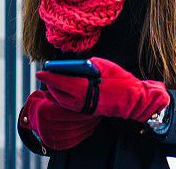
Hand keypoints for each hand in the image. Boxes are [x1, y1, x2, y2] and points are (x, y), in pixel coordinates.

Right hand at [19, 90, 100, 150]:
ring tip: (96, 119)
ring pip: (75, 133)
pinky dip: (84, 134)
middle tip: (98, 113)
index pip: (68, 112)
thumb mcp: (52, 96)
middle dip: (88, 119)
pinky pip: (74, 141)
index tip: (93, 106)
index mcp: (44, 111)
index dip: (82, 110)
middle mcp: (45, 126)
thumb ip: (63, 94)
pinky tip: (90, 127)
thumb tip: (82, 87)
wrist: (35, 119)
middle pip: (73, 124)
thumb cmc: (48, 104)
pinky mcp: (56, 145)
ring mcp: (50, 137)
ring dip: (88, 126)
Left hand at [36, 57, 168, 121]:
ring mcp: (86, 108)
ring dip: (56, 93)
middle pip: (59, 94)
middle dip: (50, 85)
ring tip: (52, 83)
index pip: (61, 82)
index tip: (40, 72)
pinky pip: (71, 105)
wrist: (135, 101)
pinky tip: (65, 90)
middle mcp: (82, 101)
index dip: (49, 77)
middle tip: (44, 76)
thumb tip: (79, 65)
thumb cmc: (122, 81)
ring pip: (64, 102)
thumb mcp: (105, 65)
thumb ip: (90, 64)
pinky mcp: (89, 111)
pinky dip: (65, 98)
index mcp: (85, 88)